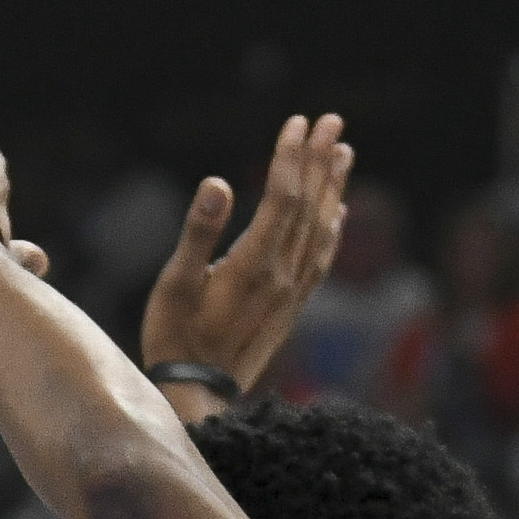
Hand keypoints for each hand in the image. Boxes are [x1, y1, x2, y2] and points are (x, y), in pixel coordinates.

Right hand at [144, 112, 352, 393]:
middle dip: (320, 160)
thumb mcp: (175, 284)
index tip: (299, 122)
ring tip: (343, 153)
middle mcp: (282, 276)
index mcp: (254, 264)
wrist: (197, 398)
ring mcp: (290, 293)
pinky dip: (332, 231)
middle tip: (333, 120)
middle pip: (308, 206)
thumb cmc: (175, 339)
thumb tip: (218, 183)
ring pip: (320, 229)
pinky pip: (321, 260)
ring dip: (333, 188)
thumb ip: (198, 232)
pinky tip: (338, 215)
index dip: (291, 157)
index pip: (283, 198)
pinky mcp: (291, 309)